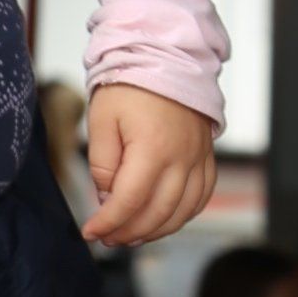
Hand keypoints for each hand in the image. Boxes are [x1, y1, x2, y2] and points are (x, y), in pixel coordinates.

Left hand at [82, 85, 218, 247]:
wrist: (166, 58)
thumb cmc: (130, 85)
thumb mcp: (102, 121)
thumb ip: (103, 164)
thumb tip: (107, 198)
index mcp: (152, 148)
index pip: (129, 201)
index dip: (108, 222)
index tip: (91, 231)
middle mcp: (181, 158)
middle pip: (157, 213)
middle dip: (129, 232)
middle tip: (107, 238)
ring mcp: (198, 158)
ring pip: (182, 212)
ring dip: (156, 231)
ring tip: (130, 235)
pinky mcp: (207, 156)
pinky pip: (202, 197)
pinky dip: (183, 216)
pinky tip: (163, 220)